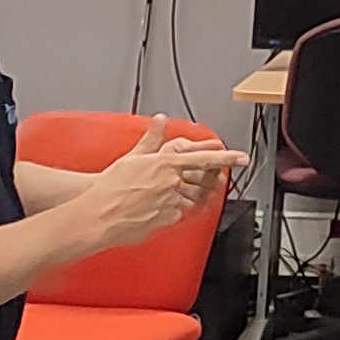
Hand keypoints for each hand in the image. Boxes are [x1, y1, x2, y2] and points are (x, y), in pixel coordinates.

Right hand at [74, 121, 233, 250]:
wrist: (98, 216)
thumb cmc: (109, 187)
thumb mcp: (132, 158)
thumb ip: (151, 139)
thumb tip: (160, 120)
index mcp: (165, 164)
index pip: (203, 158)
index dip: (226, 158)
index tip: (241, 157)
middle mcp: (171, 182)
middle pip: (200, 181)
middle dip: (206, 181)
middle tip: (206, 180)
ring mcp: (171, 203)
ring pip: (190, 198)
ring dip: (187, 196)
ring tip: (169, 196)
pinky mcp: (167, 220)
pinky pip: (178, 214)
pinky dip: (172, 210)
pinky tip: (157, 208)